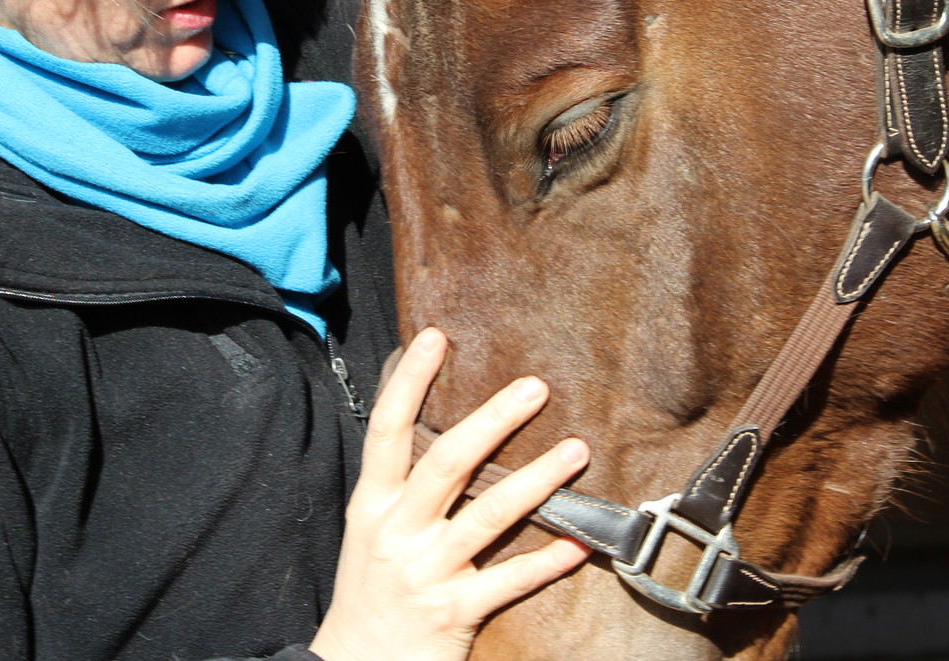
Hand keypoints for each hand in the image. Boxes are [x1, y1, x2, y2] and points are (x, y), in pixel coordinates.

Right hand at [310, 328, 590, 660]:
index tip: (436, 337)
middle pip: (447, 462)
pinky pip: (508, 581)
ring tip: (577, 450)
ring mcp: (426, 571)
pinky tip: (579, 545)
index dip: (410, 380)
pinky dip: (546, 562)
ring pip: (489, 516)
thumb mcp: (371, 529)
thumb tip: (430, 423)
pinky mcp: (454, 611)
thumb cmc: (370, 590)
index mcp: (373, 504)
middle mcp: (398, 531)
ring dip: (537, 480)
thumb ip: (400, 485)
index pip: (388, 429)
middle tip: (536, 386)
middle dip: (493, 420)